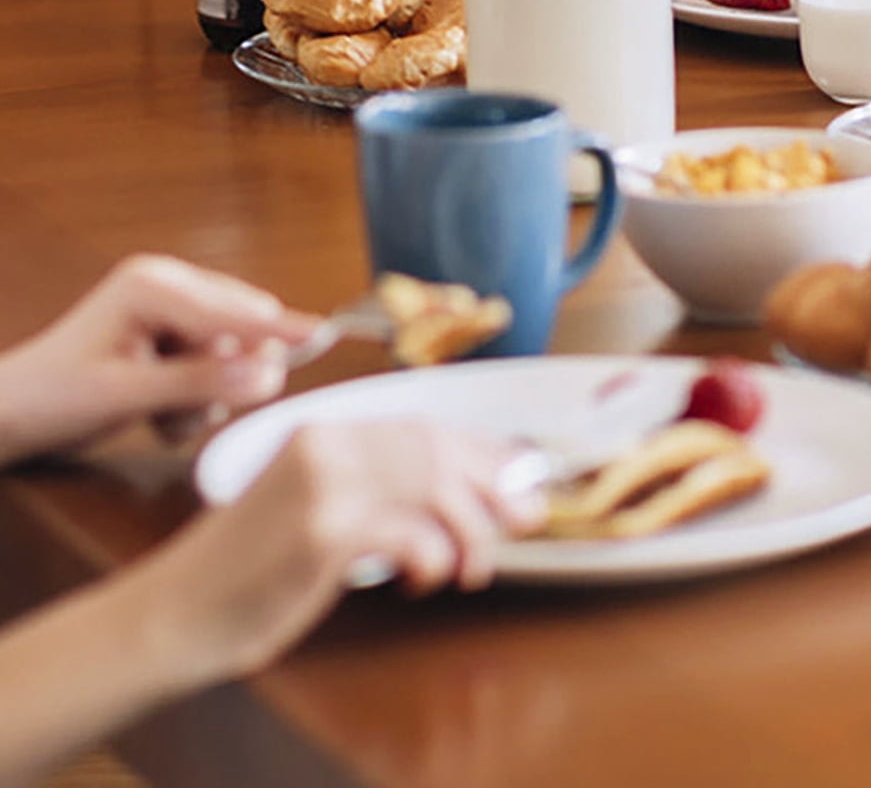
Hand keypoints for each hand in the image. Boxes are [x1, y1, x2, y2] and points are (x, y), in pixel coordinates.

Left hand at [0, 255, 316, 463]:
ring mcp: (172, 307)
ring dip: (208, 393)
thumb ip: (197, 385)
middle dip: (225, 376)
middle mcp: (169, 285)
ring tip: (162, 417)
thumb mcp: (125, 395)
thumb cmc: (53, 399)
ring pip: (233, 349)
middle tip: (185, 413)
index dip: (274, 329)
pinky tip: (160, 411)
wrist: (11, 415)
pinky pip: (218, 362)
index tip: (321, 335)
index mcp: (153, 284)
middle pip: (241, 325)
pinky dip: (198, 395)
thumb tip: (266, 378)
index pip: (230, 310)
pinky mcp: (174, 333)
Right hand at [119, 419, 536, 690]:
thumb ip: (380, 489)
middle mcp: (327, 444)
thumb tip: (470, 494)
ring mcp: (324, 485)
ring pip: (432, 487)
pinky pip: (407, 533)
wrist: (175, 612)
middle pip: (436, 450)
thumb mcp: (317, 506)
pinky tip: (424, 579)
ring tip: (471, 568)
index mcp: (327, 430)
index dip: (484, 452)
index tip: (524, 477)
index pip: (426, 427)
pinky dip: (432, 556)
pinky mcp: (322, 533)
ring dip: (468, 530)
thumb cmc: (251, 567)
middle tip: (525, 519)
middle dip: (491, 485)